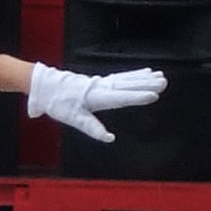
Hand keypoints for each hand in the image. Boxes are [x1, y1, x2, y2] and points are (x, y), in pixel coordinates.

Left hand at [24, 63, 166, 144]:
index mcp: (96, 97)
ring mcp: (102, 82)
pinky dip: (135, 74)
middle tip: (164, 82)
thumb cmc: (59, 103)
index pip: (120, 97)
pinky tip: (146, 72)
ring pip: (127, 79)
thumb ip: (92, 128)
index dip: (137, 96)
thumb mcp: (73, 119)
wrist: (46, 86)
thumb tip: (109, 138)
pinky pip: (122, 77)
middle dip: (146, 84)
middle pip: (128, 85)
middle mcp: (102, 87)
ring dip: (144, 77)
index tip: (153, 95)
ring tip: (161, 75)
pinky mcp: (101, 81)